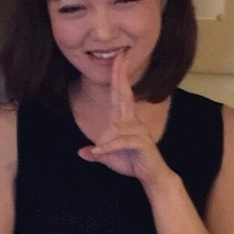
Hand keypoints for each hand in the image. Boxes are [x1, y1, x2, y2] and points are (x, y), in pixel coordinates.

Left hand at [78, 53, 169, 186]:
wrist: (152, 176)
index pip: (120, 95)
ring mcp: (139, 130)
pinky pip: (120, 141)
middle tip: (120, 56)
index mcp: (125, 120)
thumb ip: (97, 153)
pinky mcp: (141, 142)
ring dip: (105, 142)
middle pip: (124, 95)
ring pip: (115, 128)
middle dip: (120, 76)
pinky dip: (108, 148)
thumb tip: (81, 152)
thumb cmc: (133, 163)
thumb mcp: (109, 159)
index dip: (118, 77)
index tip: (118, 60)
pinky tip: (99, 152)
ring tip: (100, 152)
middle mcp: (133, 121)